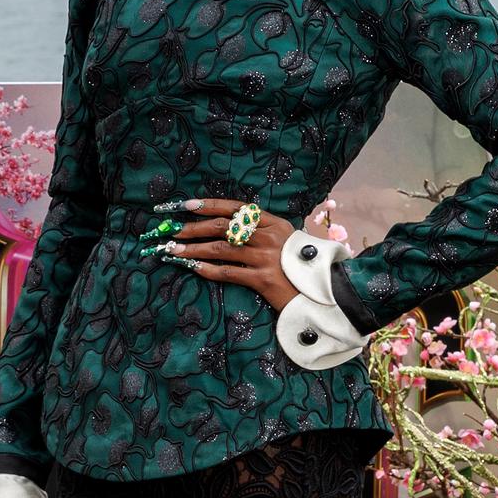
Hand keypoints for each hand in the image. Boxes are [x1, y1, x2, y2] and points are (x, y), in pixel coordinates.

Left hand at [154, 196, 296, 309]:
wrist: (324, 292)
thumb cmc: (302, 266)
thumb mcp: (287, 240)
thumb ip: (263, 231)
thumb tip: (232, 227)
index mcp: (274, 223)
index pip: (236, 208)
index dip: (209, 205)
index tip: (187, 205)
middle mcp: (269, 236)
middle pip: (223, 227)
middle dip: (194, 228)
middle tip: (173, 232)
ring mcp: (266, 257)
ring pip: (220, 249)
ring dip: (194, 250)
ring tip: (174, 251)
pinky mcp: (263, 279)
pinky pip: (228, 272)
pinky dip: (208, 270)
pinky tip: (193, 268)